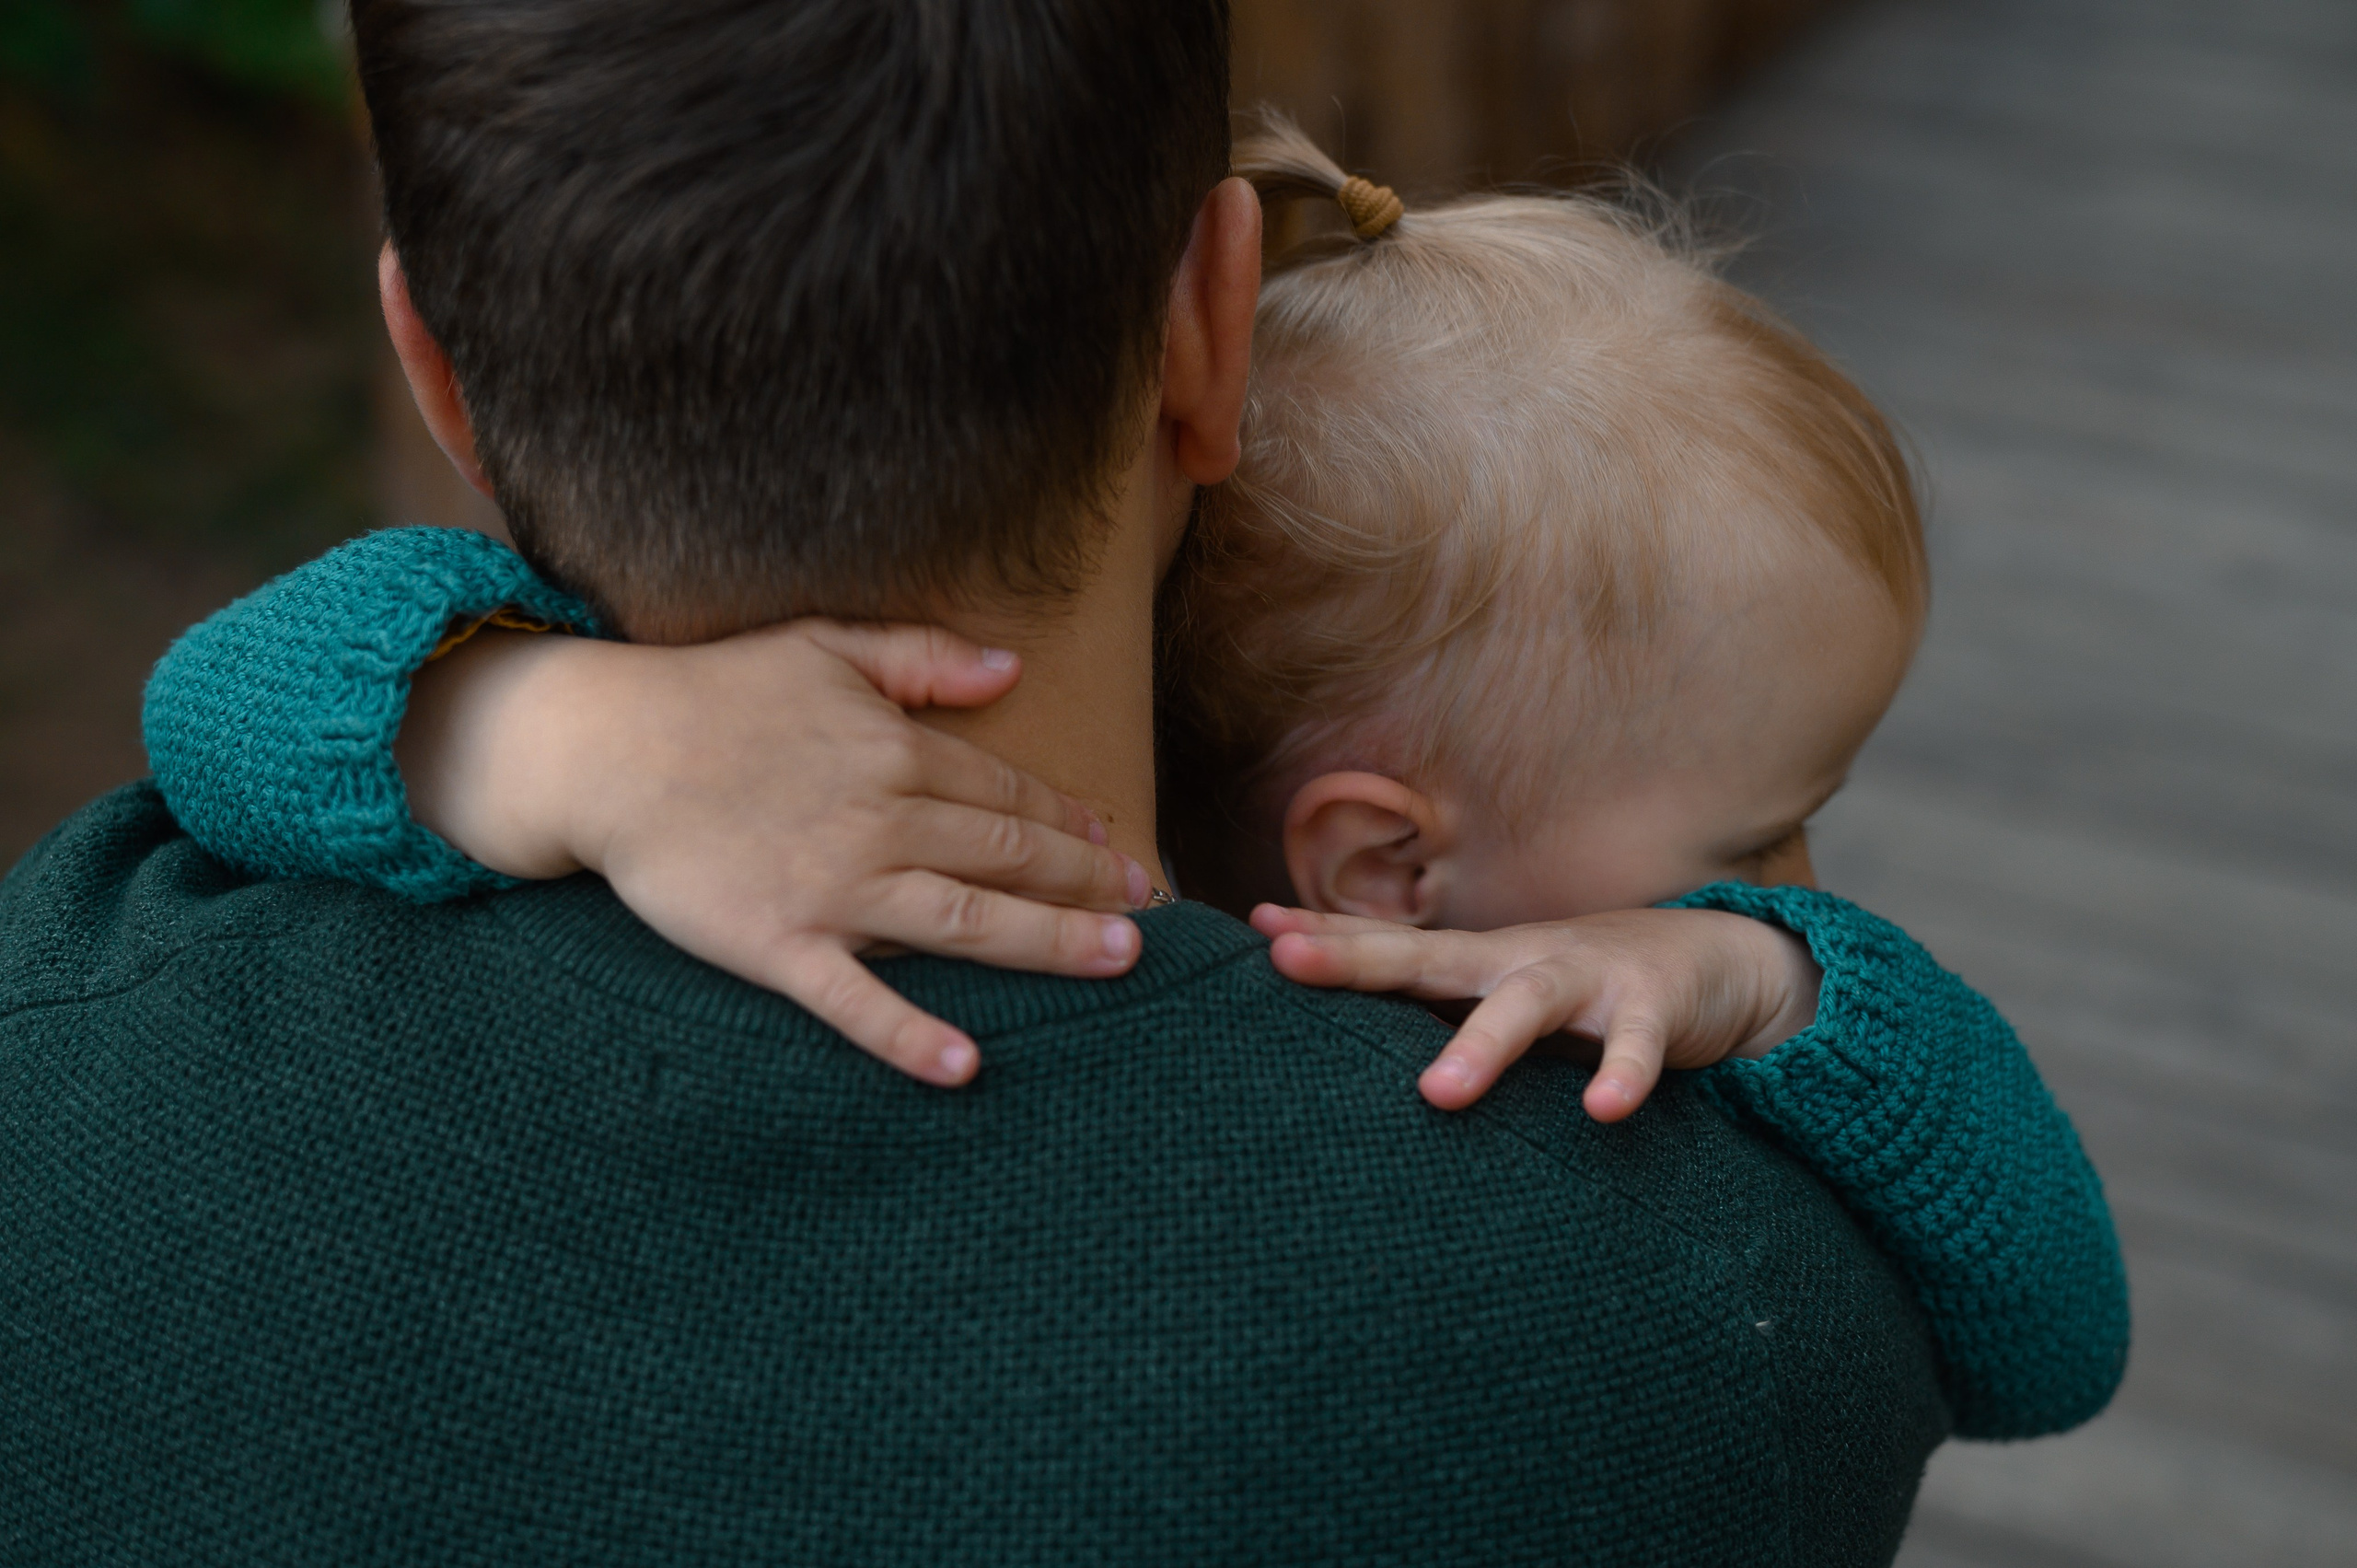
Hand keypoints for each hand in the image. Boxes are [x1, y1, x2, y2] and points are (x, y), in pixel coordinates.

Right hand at [397, 621, 1152, 1085]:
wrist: (604, 748)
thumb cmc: (714, 694)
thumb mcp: (824, 646)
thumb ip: (922, 656)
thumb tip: (1012, 667)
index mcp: (896, 751)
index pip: (1009, 792)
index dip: (1072, 820)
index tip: (1117, 846)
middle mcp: (882, 820)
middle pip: (1010, 856)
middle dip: (1089, 884)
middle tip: (1151, 912)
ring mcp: (835, 887)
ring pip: (966, 920)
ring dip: (1049, 944)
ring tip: (1118, 960)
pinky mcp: (780, 944)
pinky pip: (855, 998)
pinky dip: (909, 1033)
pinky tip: (964, 1064)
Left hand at [1252, 905, 1822, 1119]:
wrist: (1715, 958)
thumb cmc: (1584, 986)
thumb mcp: (1504, 991)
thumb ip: (1437, 1005)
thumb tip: (1340, 1029)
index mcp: (1477, 963)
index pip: (1388, 949)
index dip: (1323, 939)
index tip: (1254, 932)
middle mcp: (1519, 961)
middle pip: (1427, 956)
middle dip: (1355, 958)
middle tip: (1286, 960)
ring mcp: (1586, 978)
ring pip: (1524, 1005)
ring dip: (1482, 1045)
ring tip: (1439, 1094)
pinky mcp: (1653, 1010)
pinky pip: (1635, 1047)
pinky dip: (1620, 1075)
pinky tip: (1602, 1111)